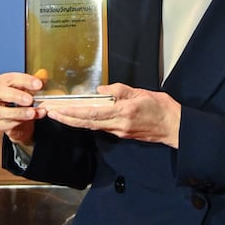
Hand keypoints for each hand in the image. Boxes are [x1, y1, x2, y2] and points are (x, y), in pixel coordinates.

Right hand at [0, 72, 46, 145]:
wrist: (20, 117)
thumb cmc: (20, 97)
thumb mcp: (27, 87)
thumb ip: (34, 81)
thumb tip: (43, 74)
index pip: (9, 78)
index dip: (24, 80)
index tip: (39, 84)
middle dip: (15, 95)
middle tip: (30, 100)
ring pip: (0, 112)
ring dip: (18, 112)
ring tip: (33, 112)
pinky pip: (6, 124)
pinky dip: (19, 122)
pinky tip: (30, 119)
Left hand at [44, 83, 181, 147]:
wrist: (173, 126)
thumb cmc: (161, 107)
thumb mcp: (140, 92)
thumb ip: (119, 90)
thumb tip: (101, 91)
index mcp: (122, 112)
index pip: (91, 114)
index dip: (72, 113)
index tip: (58, 109)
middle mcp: (118, 125)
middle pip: (87, 123)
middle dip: (67, 118)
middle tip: (51, 113)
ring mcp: (119, 131)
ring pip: (92, 126)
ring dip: (75, 121)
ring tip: (61, 114)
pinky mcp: (122, 134)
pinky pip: (101, 127)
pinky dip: (88, 122)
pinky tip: (81, 117)